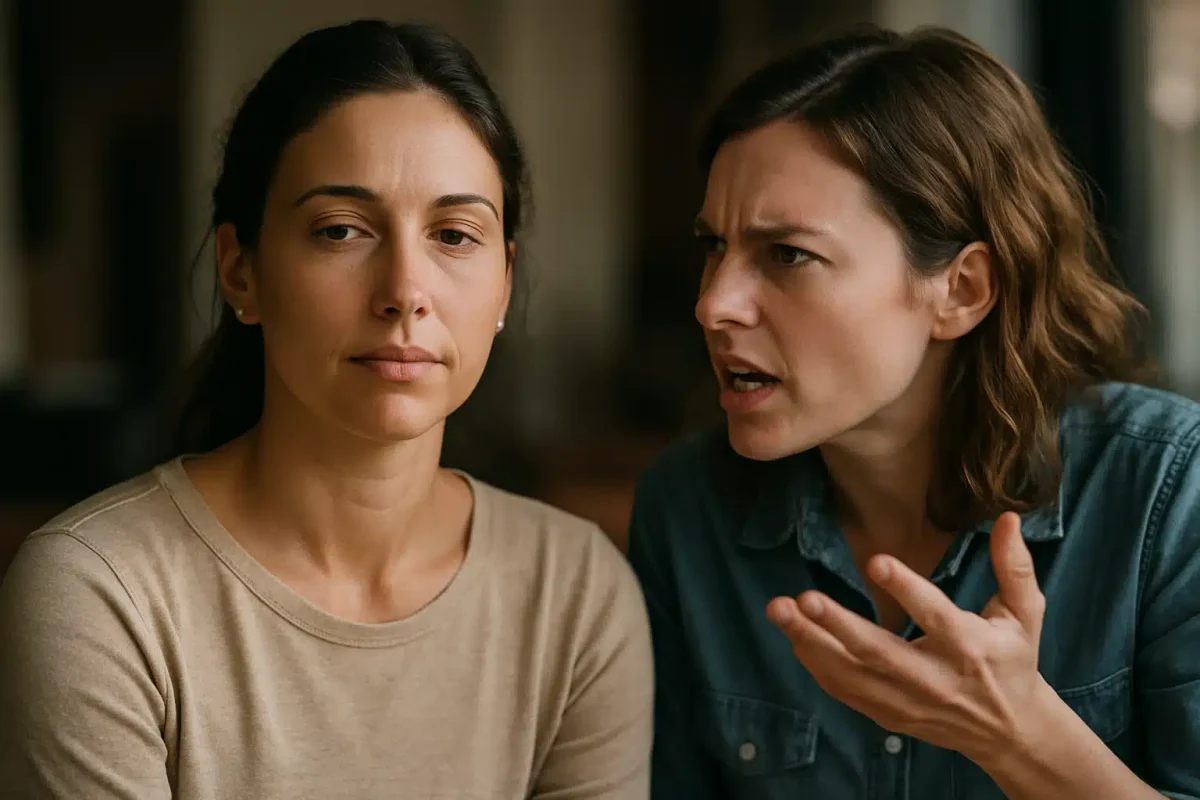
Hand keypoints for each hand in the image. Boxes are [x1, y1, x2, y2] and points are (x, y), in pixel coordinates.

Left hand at [767, 512, 1052, 765]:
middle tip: (803, 598)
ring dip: (811, 643)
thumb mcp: (1025, 613)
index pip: (935, 616)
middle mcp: (935, 678)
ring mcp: (908, 701)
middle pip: (879, 652)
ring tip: (779, 611)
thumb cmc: (1014, 659)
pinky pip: (845, 691)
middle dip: (837, 625)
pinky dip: (817, 665)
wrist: (1009, 730)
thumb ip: (1014, 567)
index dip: (906, 590)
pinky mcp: (889, 715)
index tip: (875, 560)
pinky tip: (794, 637)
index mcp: (971, 647)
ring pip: (852, 674)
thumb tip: (1006, 517)